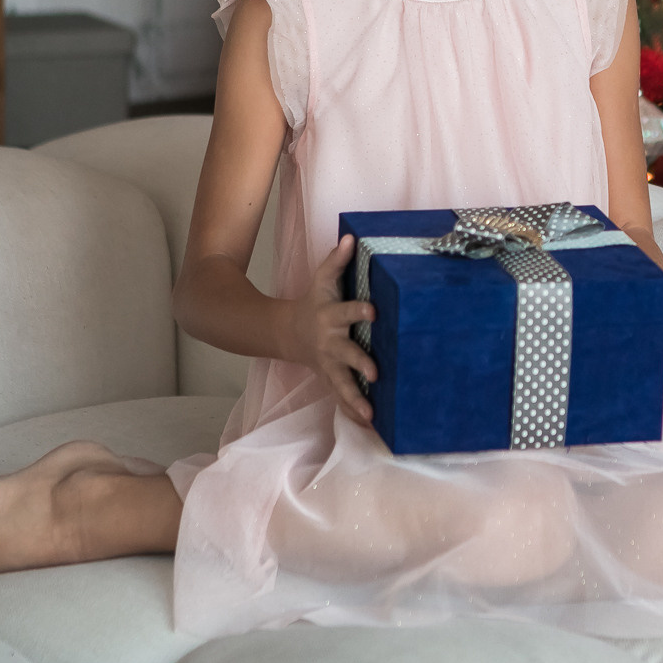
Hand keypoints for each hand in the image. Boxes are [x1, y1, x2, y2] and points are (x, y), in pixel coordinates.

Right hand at [282, 235, 376, 423]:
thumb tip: (351, 237)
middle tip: (376, 373)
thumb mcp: (322, 280)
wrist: (287, 332)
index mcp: (331, 315)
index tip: (375, 312)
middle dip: (360, 363)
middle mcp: (331, 342)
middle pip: (347, 353)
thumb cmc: (314, 302)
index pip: (347, 311)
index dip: (360, 311)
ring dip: (355, 399)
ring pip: (342, 383)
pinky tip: (369, 425)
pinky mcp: (330, 378)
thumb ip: (336, 260)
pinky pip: (341, 397)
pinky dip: (352, 411)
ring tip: (371, 413)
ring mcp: (330, 364)